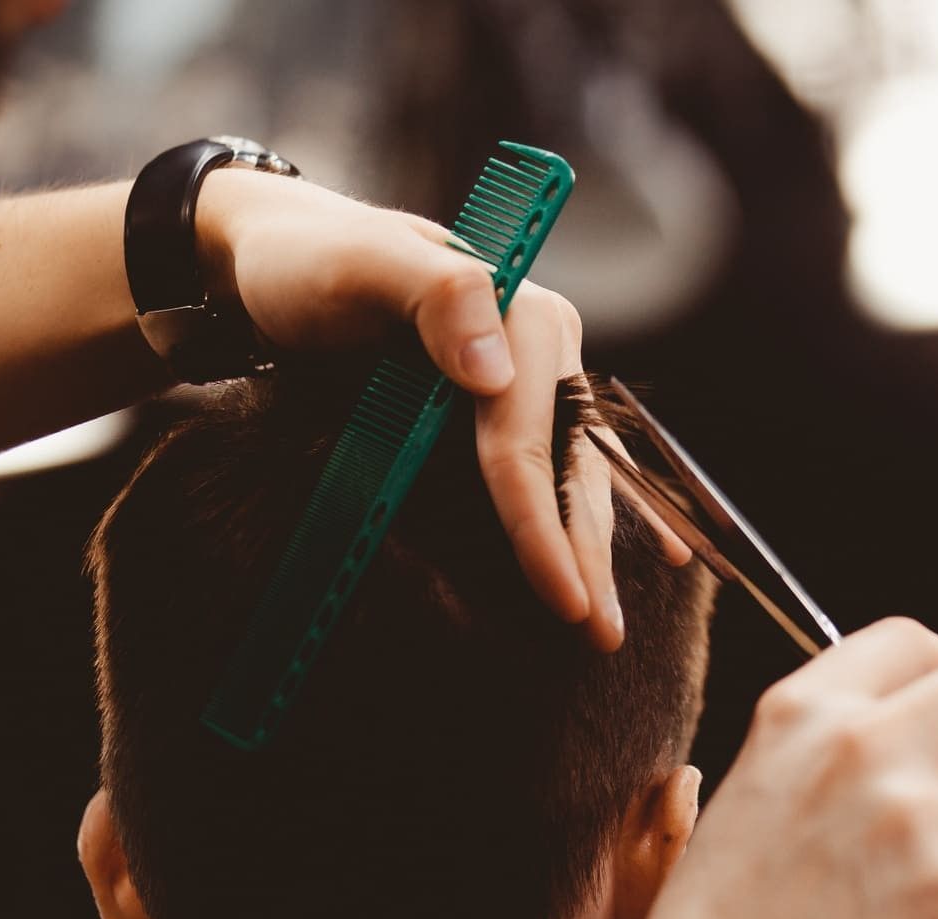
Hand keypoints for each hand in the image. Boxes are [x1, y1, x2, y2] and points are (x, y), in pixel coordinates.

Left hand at [195, 169, 685, 648]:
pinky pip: (561, 468)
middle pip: (570, 467)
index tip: (561, 596)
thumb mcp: (360, 267)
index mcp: (523, 318)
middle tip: (602, 636)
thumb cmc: (313, 266)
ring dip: (593, 551)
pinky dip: (594, 514)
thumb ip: (436, 295)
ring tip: (606, 623)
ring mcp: (530, 383)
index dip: (544, 524)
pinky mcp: (506, 407)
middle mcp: (542, 352)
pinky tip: (656, 550)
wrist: (281, 263)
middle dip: (586, 555)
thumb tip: (494, 373)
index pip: (532, 443)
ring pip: (576, 477)